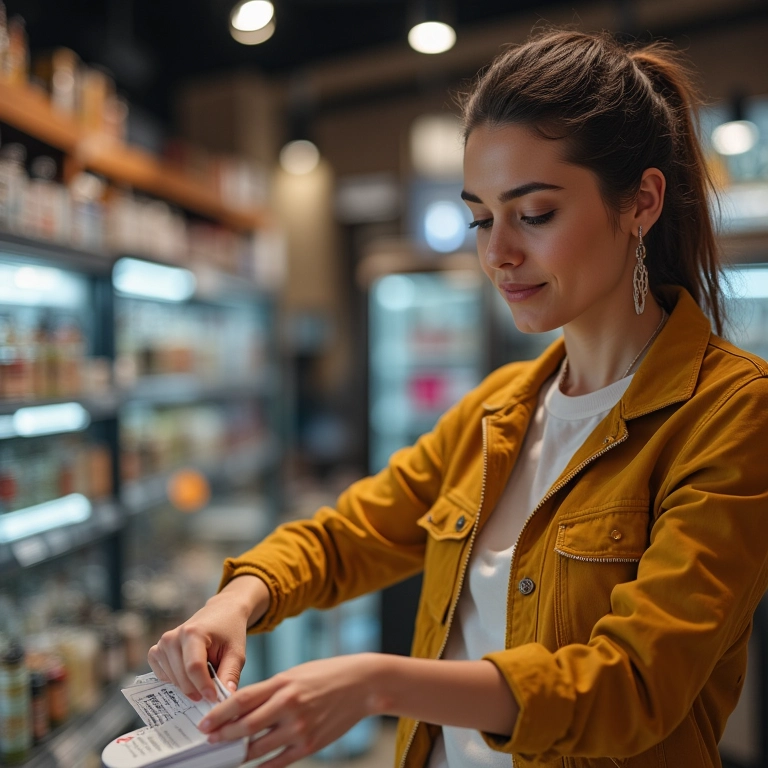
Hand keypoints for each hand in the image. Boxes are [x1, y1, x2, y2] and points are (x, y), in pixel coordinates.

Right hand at [148, 575, 268, 702]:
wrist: (221, 612)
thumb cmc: (229, 632)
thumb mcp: (236, 651)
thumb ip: (230, 673)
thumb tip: (226, 698)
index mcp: (193, 633)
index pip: (194, 667)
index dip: (204, 686)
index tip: (214, 698)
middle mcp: (173, 637)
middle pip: (181, 677)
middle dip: (198, 690)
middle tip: (212, 691)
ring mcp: (163, 643)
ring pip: (172, 680)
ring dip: (188, 685)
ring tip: (204, 675)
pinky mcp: (157, 650)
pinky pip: (161, 675)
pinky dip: (175, 680)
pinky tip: (188, 673)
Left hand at [198, 653, 381, 766]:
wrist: (362, 685)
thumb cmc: (325, 676)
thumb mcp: (294, 674)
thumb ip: (269, 691)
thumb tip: (241, 709)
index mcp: (282, 683)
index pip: (241, 700)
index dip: (219, 714)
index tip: (204, 723)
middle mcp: (288, 706)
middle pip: (245, 726)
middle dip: (224, 736)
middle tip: (209, 741)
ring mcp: (299, 728)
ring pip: (258, 748)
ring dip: (240, 753)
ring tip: (228, 754)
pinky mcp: (309, 745)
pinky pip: (278, 761)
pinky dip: (262, 765)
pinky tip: (252, 765)